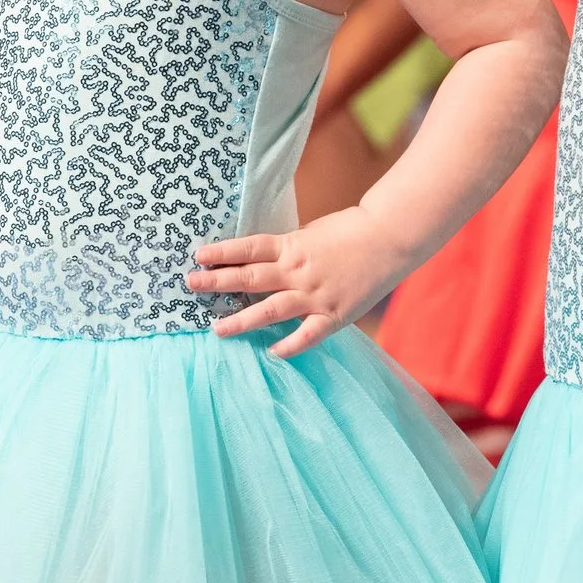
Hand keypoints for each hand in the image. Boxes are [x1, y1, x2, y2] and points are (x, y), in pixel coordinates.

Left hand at [188, 207, 416, 356]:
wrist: (391, 237)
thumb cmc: (353, 229)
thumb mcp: (314, 231)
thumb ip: (291, 248)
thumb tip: (267, 259)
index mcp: (293, 245)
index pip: (249, 248)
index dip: (222, 253)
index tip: (198, 256)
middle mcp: (298, 271)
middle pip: (249, 279)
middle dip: (217, 282)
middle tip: (190, 285)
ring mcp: (315, 295)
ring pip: (270, 311)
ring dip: (241, 321)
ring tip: (217, 329)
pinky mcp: (334, 315)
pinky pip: (307, 335)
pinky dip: (288, 346)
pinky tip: (272, 352)